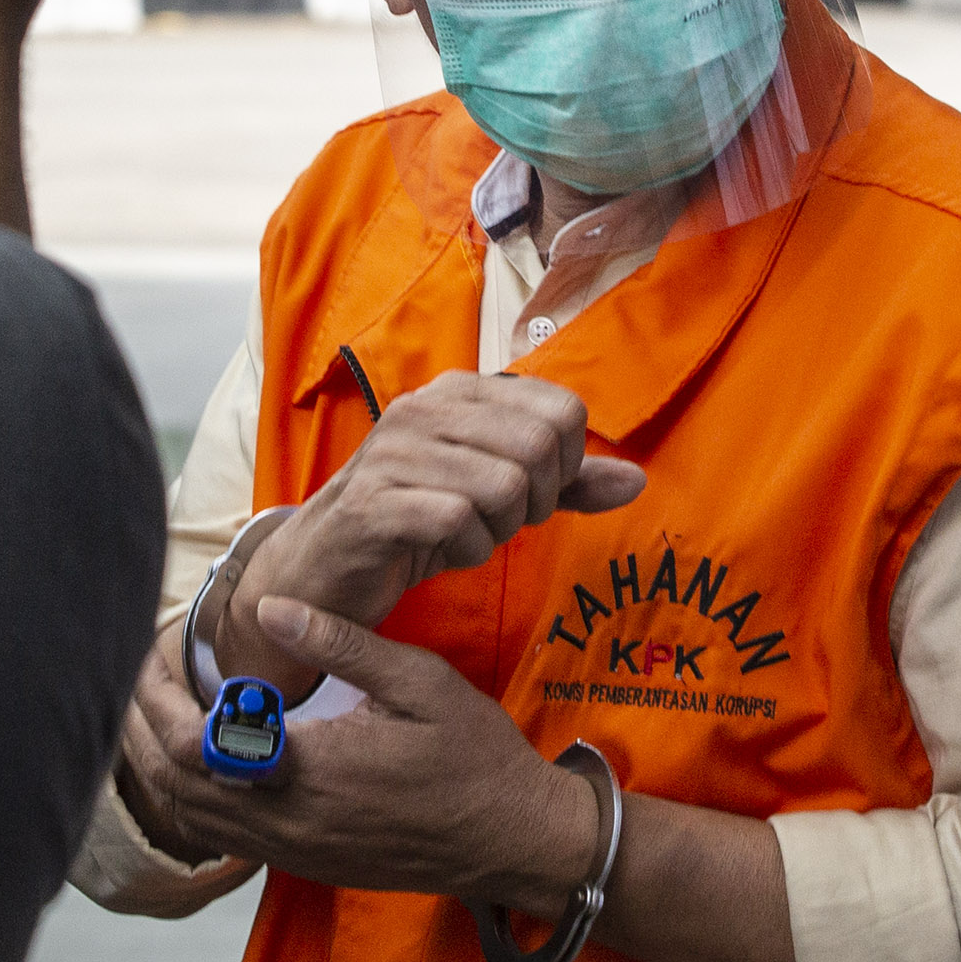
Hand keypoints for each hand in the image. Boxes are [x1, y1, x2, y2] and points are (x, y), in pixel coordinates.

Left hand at [132, 595, 603, 914]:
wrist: (513, 841)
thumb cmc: (475, 757)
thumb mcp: (419, 683)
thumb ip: (341, 645)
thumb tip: (268, 607)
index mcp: (312, 770)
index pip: (191, 742)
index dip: (156, 695)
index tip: (155, 648)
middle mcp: (289, 822)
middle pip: (171, 785)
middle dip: (137, 726)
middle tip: (136, 671)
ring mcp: (293, 852)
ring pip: (189, 817)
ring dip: (156, 763)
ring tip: (153, 705)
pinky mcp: (303, 865)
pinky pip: (221, 837)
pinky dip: (191, 795)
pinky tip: (198, 752)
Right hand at [221, 373, 647, 695]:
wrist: (323, 570)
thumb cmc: (415, 524)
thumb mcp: (498, 497)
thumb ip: (565, 484)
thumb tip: (636, 480)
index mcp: (460, 391)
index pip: (563, 410)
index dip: (564, 466)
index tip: (529, 494)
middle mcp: (425, 407)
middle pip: (541, 445)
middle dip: (537, 501)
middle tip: (499, 522)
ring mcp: (394, 452)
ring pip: (505, 485)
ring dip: (497, 531)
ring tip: (465, 535)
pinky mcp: (372, 502)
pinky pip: (459, 520)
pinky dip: (465, 550)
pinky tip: (439, 553)